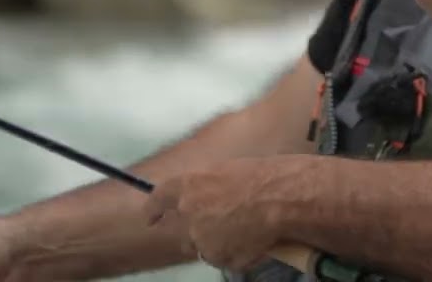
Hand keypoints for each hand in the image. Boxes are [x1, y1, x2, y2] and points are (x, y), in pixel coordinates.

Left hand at [142, 157, 292, 271]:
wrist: (280, 199)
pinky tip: (256, 241)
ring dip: (219, 242)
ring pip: (205, 246)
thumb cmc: (261, 176)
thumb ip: (208, 188)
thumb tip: (208, 200)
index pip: (159, 198)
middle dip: (197, 229)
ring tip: (248, 230)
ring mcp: (201, 239)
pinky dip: (237, 254)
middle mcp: (187, 213)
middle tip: (221, 224)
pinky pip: (225, 259)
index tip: (151, 218)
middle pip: (183, 228)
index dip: (154, 209)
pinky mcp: (219, 258)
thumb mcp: (226, 172)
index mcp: (187, 186)